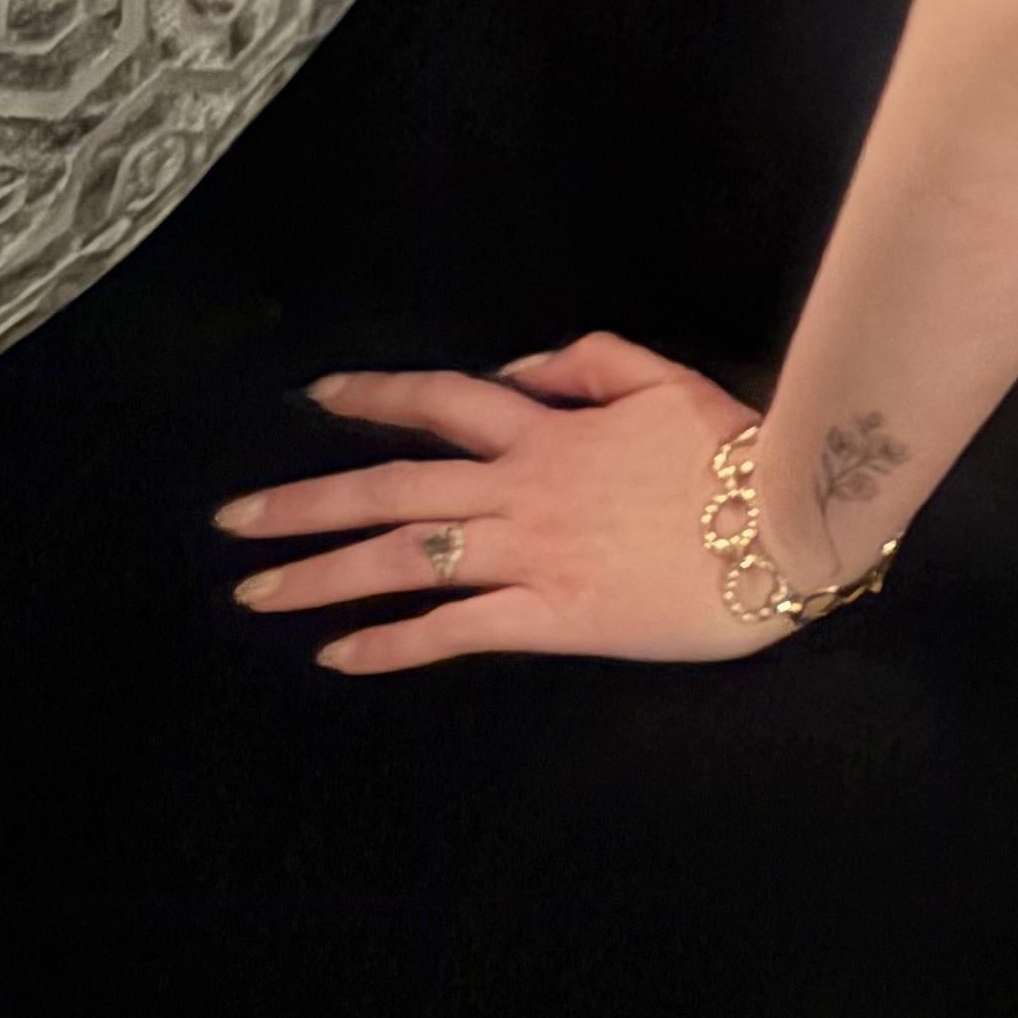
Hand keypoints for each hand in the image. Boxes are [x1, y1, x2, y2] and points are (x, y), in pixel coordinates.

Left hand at [216, 336, 778, 672]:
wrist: (784, 527)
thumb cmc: (735, 453)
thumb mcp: (663, 380)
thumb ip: (586, 363)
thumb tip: (515, 370)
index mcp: (549, 430)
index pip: (443, 402)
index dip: (377, 395)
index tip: (321, 395)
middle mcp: (522, 490)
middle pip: (393, 487)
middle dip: (305, 502)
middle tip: (234, 520)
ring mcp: (530, 556)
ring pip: (405, 560)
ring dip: (322, 576)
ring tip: (256, 592)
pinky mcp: (549, 616)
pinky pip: (453, 631)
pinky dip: (390, 644)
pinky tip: (339, 655)